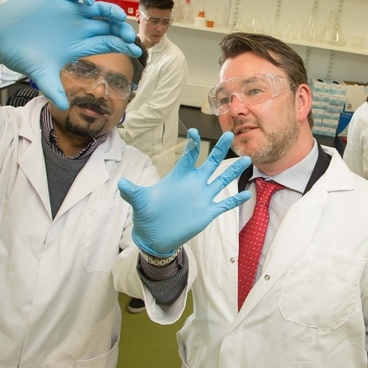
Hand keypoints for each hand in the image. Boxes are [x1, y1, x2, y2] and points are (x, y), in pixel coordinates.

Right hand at [0, 0, 141, 109]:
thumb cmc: (20, 55)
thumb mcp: (40, 74)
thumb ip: (53, 89)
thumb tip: (63, 107)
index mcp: (79, 44)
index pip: (107, 43)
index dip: (122, 45)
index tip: (135, 50)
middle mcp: (78, 28)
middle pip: (107, 25)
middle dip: (120, 29)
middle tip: (127, 34)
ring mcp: (69, 12)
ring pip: (97, 8)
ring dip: (109, 10)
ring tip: (117, 16)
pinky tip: (89, 0)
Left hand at [118, 129, 251, 257]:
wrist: (155, 236)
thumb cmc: (147, 215)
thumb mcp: (139, 201)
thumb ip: (132, 191)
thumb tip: (121, 184)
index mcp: (179, 176)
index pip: (189, 156)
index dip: (192, 144)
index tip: (194, 132)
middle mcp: (194, 183)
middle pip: (210, 162)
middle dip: (219, 149)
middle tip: (229, 135)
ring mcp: (202, 197)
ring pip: (221, 180)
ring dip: (233, 170)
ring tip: (246, 159)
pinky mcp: (208, 212)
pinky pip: (224, 204)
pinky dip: (235, 200)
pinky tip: (246, 193)